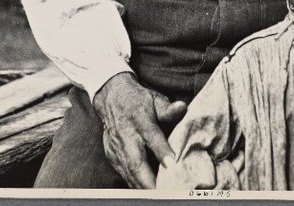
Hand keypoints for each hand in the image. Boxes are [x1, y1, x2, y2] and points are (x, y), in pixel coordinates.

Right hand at [93, 73, 186, 187]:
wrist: (111, 98)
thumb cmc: (138, 100)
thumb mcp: (155, 99)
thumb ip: (168, 109)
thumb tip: (182, 107)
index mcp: (140, 119)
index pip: (152, 136)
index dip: (162, 151)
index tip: (172, 164)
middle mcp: (126, 136)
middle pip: (137, 162)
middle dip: (150, 182)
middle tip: (166, 193)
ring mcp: (116, 148)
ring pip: (130, 173)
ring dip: (144, 188)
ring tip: (160, 196)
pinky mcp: (112, 157)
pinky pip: (125, 175)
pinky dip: (136, 185)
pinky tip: (149, 191)